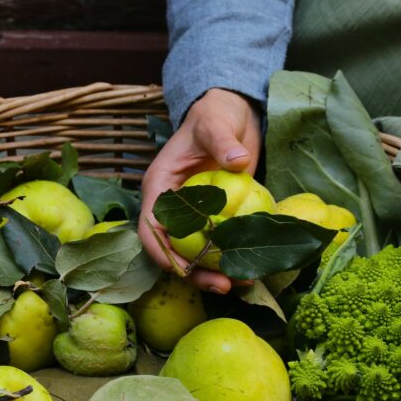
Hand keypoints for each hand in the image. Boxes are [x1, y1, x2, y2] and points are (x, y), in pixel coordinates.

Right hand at [139, 88, 261, 293]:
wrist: (231, 114)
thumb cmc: (214, 114)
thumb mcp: (215, 123)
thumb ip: (222, 140)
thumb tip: (237, 160)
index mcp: (160, 187)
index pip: (150, 226)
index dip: (161, 252)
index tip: (183, 269)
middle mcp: (172, 207)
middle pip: (172, 250)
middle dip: (194, 272)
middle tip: (222, 285)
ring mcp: (194, 216)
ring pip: (195, 254)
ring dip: (214, 273)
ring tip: (240, 284)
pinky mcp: (215, 220)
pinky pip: (218, 246)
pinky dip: (231, 260)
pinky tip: (250, 272)